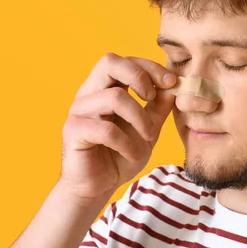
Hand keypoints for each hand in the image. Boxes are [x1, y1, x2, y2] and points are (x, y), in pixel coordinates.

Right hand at [58, 52, 176, 200]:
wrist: (98, 186)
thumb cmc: (121, 154)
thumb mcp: (148, 129)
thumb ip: (158, 107)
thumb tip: (173, 84)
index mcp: (105, 87)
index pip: (125, 60)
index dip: (150, 67)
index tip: (172, 82)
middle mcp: (89, 93)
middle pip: (110, 62)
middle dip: (140, 76)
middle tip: (152, 98)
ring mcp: (78, 111)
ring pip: (115, 97)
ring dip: (140, 119)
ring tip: (149, 138)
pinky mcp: (73, 131)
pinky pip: (106, 129)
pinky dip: (126, 143)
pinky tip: (132, 155)